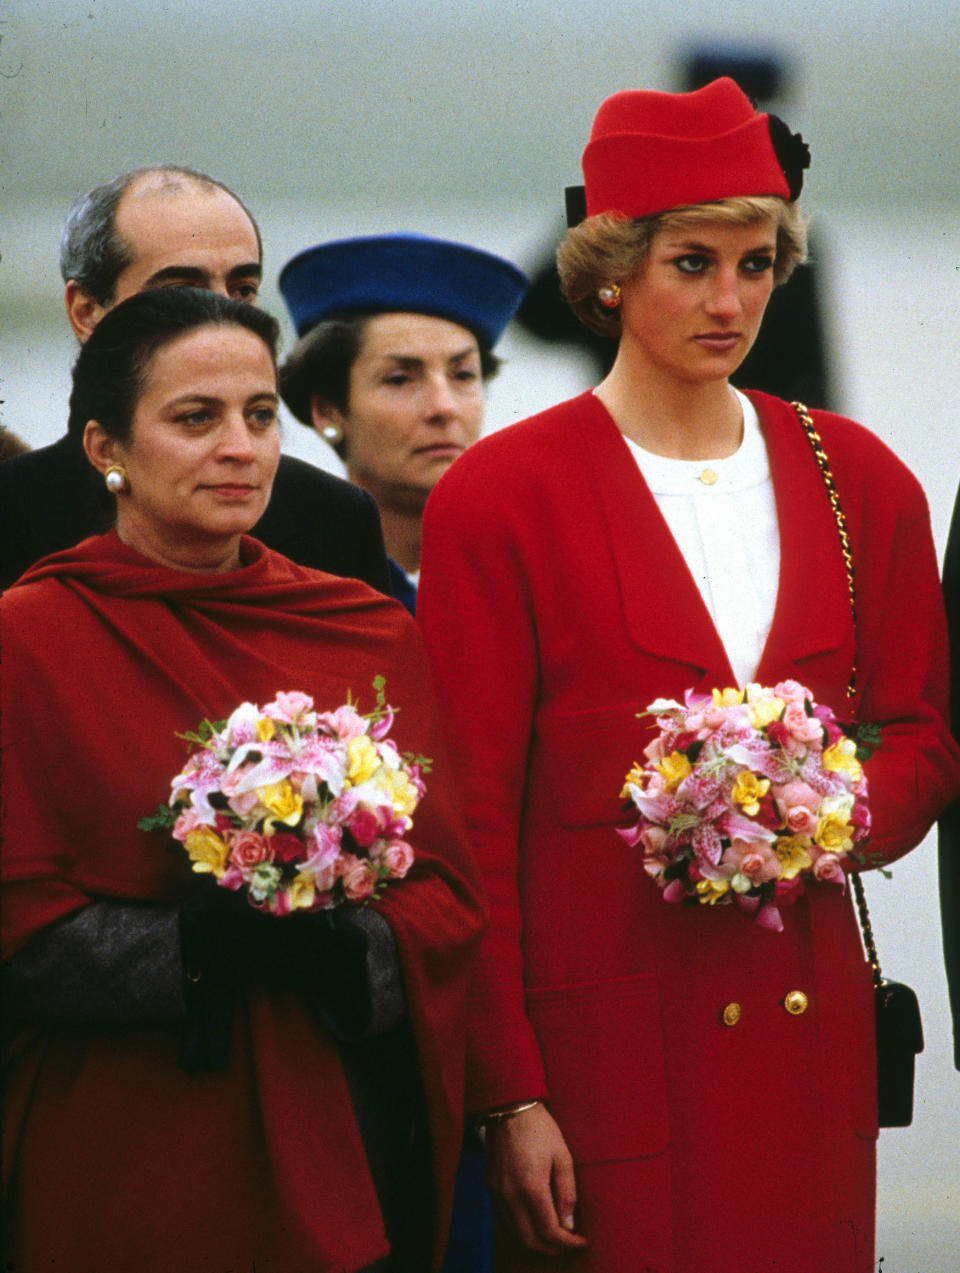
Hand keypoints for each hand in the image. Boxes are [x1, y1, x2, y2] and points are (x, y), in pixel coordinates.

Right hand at [484, 1102, 587, 1254]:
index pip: (549, 1231)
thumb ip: (567, 1192)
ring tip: (554, 1238)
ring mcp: (496, 1193)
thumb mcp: (563, 1156)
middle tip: (569, 1244)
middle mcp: (510, 1195)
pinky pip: (504, 1221)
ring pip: (515, 1235)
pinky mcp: (490, 1188)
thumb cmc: (540, 1129)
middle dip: (552, 1249)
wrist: (509, 1107)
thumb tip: (568, 1224)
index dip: (567, 1243)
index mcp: (531, 1187)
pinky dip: (521, 1230)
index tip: (581, 1241)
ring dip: (536, 1243)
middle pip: (530, 1241)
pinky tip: (534, 1224)